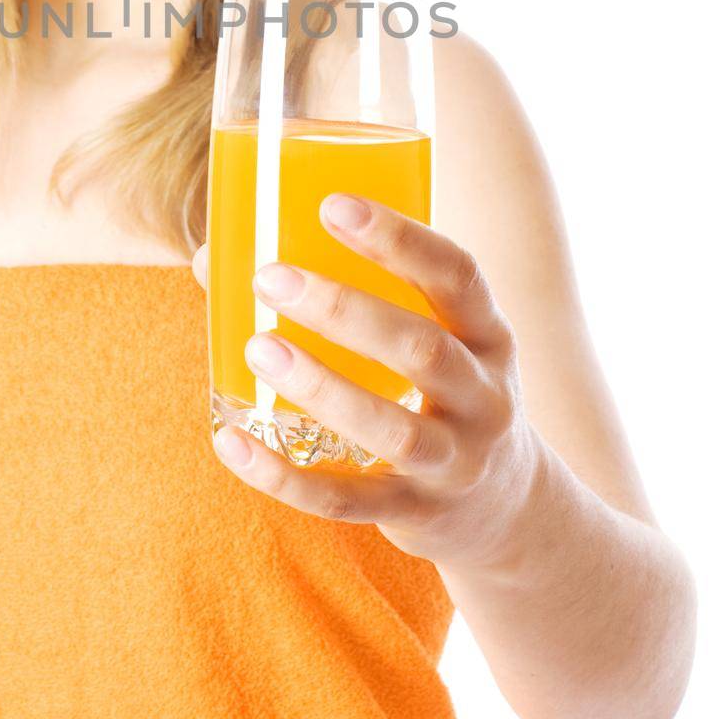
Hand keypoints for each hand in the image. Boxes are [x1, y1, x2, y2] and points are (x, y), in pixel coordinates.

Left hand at [191, 193, 544, 574]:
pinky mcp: (414, 515)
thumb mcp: (427, 336)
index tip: (332, 204)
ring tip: (258, 348)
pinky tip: (231, 442)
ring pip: (393, 429)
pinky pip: (345, 500)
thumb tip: (215, 258)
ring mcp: (453, 463)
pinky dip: (283, 475)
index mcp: (487, 334)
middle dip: (344, 311)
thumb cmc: (436, 391)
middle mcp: (483, 397)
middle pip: (423, 349)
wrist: (504, 510)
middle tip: (271, 277)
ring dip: (321, 387)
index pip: (457, 275)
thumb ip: (347, 294)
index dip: (398, 238)